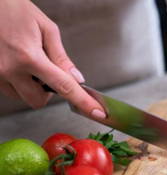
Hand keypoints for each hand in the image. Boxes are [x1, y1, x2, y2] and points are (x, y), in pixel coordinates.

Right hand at [0, 0, 104, 118]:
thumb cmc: (13, 9)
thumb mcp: (46, 28)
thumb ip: (61, 57)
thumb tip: (76, 78)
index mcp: (29, 57)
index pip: (63, 86)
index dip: (83, 102)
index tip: (96, 113)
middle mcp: (10, 69)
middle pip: (39, 101)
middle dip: (48, 92)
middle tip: (48, 71)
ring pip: (24, 97)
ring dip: (32, 87)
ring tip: (29, 62)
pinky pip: (10, 90)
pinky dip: (19, 83)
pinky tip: (17, 64)